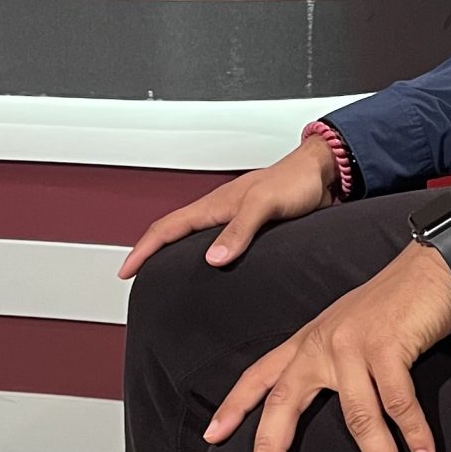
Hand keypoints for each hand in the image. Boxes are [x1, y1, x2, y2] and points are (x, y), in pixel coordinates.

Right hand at [117, 138, 338, 278]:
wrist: (324, 174)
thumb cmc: (296, 181)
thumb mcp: (264, 206)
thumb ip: (239, 231)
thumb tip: (212, 259)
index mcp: (215, 205)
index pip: (167, 229)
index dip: (143, 250)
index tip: (126, 271)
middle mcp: (221, 212)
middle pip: (174, 234)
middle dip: (151, 254)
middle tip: (139, 276)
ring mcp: (236, 219)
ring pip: (195, 239)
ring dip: (176, 256)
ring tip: (167, 277)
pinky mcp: (254, 228)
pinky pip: (220, 245)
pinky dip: (207, 258)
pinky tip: (214, 271)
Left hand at [205, 241, 450, 451]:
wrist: (431, 265)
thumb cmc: (395, 303)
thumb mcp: (349, 330)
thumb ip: (333, 363)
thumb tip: (338, 408)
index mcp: (308, 341)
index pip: (259, 376)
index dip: (234, 406)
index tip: (212, 436)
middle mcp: (322, 343)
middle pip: (284, 402)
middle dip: (271, 448)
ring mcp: (353, 344)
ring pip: (359, 415)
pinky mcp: (388, 344)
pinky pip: (399, 402)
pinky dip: (415, 433)